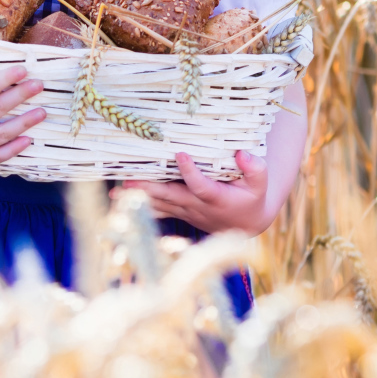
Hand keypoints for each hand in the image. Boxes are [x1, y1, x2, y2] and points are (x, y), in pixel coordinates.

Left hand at [123, 150, 270, 235]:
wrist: (246, 224)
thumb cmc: (252, 197)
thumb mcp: (260, 184)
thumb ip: (255, 169)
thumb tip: (242, 153)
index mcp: (217, 198)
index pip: (201, 186)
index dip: (191, 172)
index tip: (180, 154)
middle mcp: (198, 207)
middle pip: (171, 197)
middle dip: (150, 189)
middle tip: (128, 181)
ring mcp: (186, 211)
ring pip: (160, 205)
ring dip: (138, 198)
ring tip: (116, 193)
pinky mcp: (179, 212)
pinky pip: (157, 209)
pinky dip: (139, 203)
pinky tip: (118, 200)